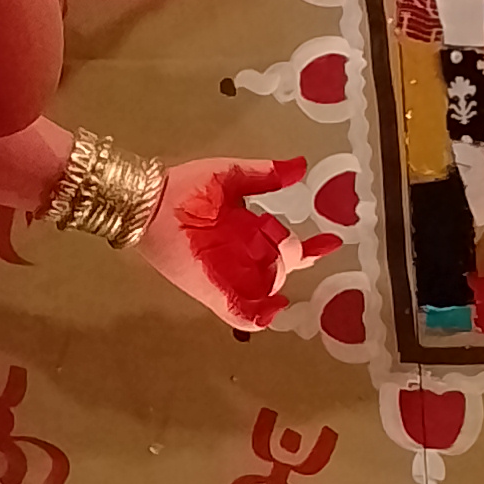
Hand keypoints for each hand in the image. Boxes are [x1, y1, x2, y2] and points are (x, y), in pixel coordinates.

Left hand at [138, 156, 336, 333]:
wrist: (152, 202)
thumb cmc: (186, 186)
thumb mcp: (232, 176)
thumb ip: (265, 175)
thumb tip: (301, 167)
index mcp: (251, 229)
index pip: (288, 243)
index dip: (311, 247)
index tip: (331, 242)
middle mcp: (244, 254)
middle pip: (280, 267)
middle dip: (290, 259)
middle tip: (282, 243)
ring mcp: (230, 275)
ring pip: (265, 292)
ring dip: (276, 288)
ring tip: (281, 280)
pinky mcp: (211, 291)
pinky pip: (239, 313)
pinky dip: (258, 317)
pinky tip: (273, 309)